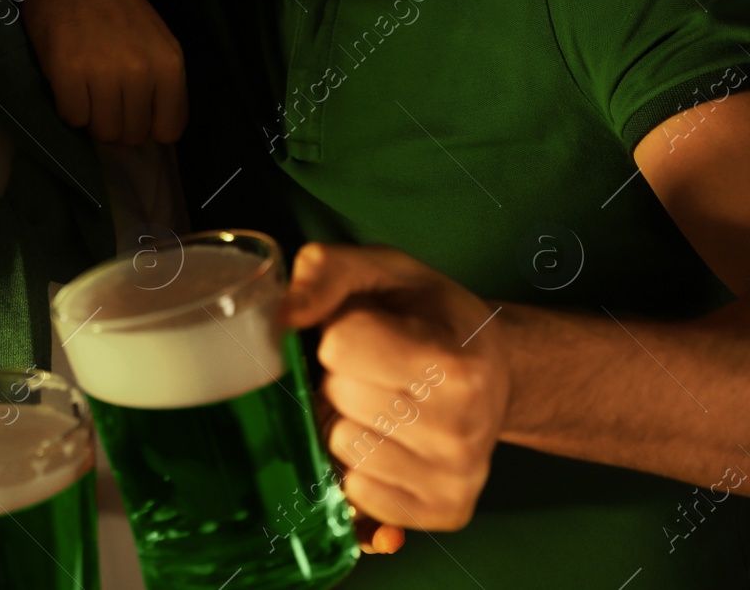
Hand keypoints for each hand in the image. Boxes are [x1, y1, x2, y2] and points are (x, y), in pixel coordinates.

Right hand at [0, 0, 185, 143]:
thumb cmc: (109, 0)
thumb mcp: (152, 36)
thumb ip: (158, 81)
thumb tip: (150, 131)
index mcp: (170, 61)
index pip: (169, 129)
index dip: (148, 124)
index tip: (131, 109)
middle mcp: (141, 70)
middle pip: (132, 135)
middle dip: (116, 122)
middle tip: (101, 94)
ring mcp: (104, 72)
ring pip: (101, 132)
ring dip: (90, 116)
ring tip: (84, 86)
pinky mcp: (67, 72)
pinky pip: (72, 118)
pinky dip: (66, 107)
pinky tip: (66, 81)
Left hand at [283, 244, 510, 533]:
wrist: (496, 369)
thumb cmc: (430, 316)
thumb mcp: (386, 271)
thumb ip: (328, 272)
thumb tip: (285, 316)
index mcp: (456, 364)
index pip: (340, 346)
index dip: (343, 331)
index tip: (371, 330)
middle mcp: (464, 428)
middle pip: (339, 396)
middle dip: (342, 376)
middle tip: (378, 369)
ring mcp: (457, 477)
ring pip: (342, 446)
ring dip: (347, 420)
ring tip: (383, 402)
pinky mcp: (444, 511)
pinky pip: (358, 492)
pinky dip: (359, 463)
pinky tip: (388, 440)